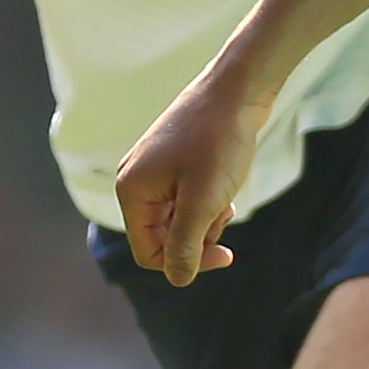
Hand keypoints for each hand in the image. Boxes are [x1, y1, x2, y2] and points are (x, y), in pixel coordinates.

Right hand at [115, 57, 272, 285]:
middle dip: (198, 235)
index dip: (185, 262)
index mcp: (131, 191)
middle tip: (224, 212)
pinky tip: (225, 185)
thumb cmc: (219, 141)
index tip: (225, 254)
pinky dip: (207, 201)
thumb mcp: (203, 202)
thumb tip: (178, 279)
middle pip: (163, 237)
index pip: (148, 253)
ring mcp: (153, 169)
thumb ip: (186, 245)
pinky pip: (186, 198)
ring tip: (225, 194)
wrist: (237, 89)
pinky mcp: (173, 161)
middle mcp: (134, 180)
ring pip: (178, 218)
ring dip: (206, 218)